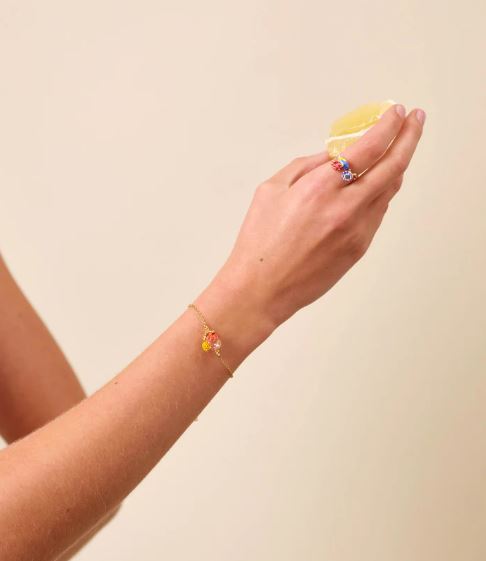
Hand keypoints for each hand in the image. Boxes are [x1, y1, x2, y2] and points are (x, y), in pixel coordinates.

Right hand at [217, 105, 424, 329]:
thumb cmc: (259, 242)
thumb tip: (331, 155)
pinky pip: (378, 212)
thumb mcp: (271, 190)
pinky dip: (381, 192)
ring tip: (395, 150)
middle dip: (409, 137)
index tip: (396, 113)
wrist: (262, 289)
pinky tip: (374, 185)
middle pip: (393, 166)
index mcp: (320, 188)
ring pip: (389, 189)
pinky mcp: (359, 248)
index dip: (388, 126)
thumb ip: (305, 167)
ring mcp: (357, 230)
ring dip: (396, 165)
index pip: (368, 148)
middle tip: (416, 120)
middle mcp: (345, 208)